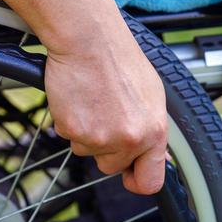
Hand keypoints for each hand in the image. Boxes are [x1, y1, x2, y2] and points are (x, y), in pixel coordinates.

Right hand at [45, 28, 167, 194]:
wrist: (89, 40)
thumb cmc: (117, 59)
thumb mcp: (150, 95)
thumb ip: (149, 128)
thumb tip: (149, 151)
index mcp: (154, 130)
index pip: (150, 181)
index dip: (136, 180)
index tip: (128, 175)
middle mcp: (130, 138)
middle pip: (111, 166)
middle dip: (105, 147)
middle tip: (102, 117)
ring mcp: (101, 137)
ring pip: (87, 151)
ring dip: (85, 132)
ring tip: (91, 101)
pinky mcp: (74, 130)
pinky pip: (67, 136)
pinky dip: (69, 120)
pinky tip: (77, 98)